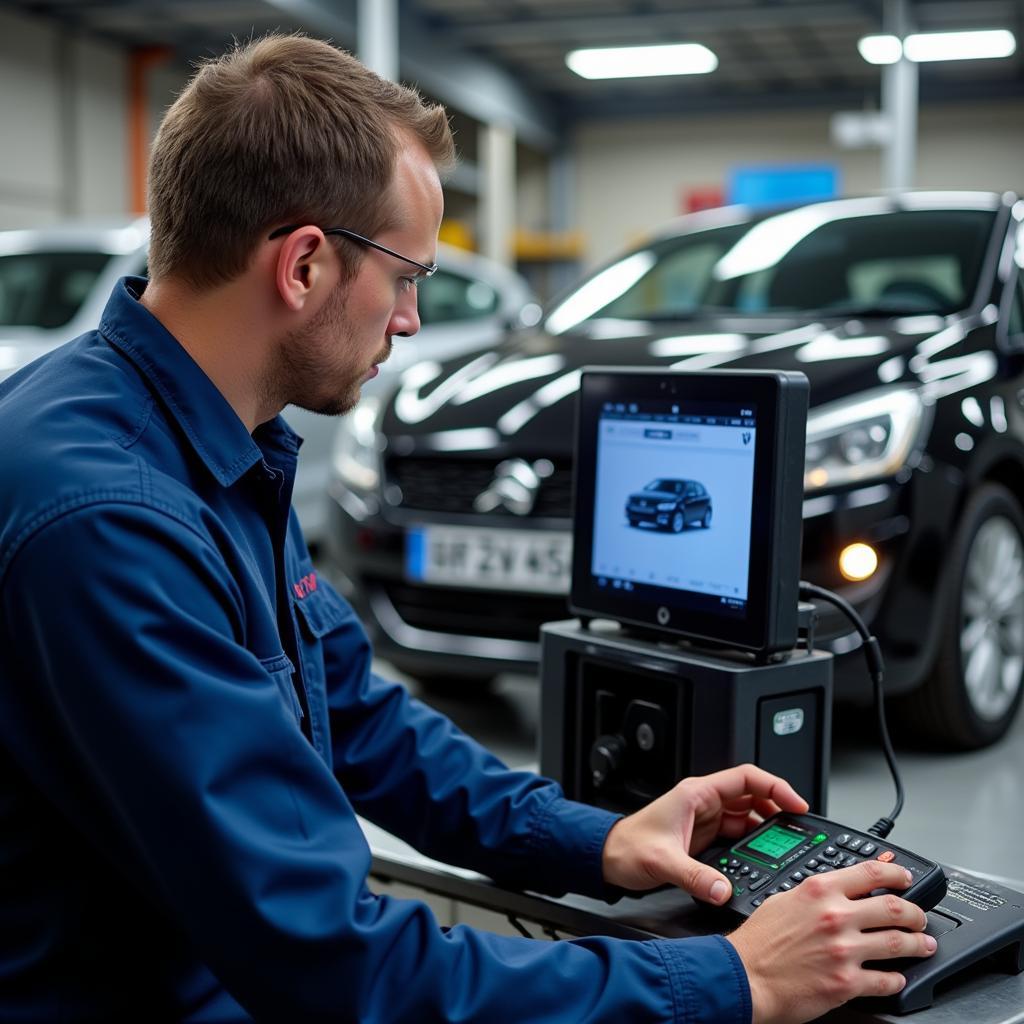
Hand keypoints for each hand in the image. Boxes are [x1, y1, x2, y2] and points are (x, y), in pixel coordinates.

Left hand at [601, 763, 807, 902]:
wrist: (608, 858)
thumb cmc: (627, 847)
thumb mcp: (662, 861)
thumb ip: (694, 876)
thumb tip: (722, 890)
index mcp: (696, 794)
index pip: (746, 779)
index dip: (775, 787)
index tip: (796, 803)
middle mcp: (703, 803)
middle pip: (752, 796)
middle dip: (776, 809)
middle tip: (798, 828)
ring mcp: (705, 819)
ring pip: (746, 816)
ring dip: (766, 829)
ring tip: (786, 844)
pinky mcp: (704, 837)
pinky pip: (736, 834)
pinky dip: (752, 844)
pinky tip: (761, 857)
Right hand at [726, 859, 936, 1022]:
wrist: (746, 975)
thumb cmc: (759, 941)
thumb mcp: (784, 900)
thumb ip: (815, 894)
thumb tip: (838, 889)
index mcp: (820, 891)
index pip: (871, 873)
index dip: (896, 873)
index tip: (905, 878)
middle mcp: (836, 917)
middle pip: (894, 908)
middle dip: (915, 913)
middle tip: (920, 917)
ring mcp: (844, 950)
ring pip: (899, 943)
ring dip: (918, 944)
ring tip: (924, 945)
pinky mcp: (847, 983)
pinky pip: (886, 981)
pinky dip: (898, 979)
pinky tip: (899, 977)